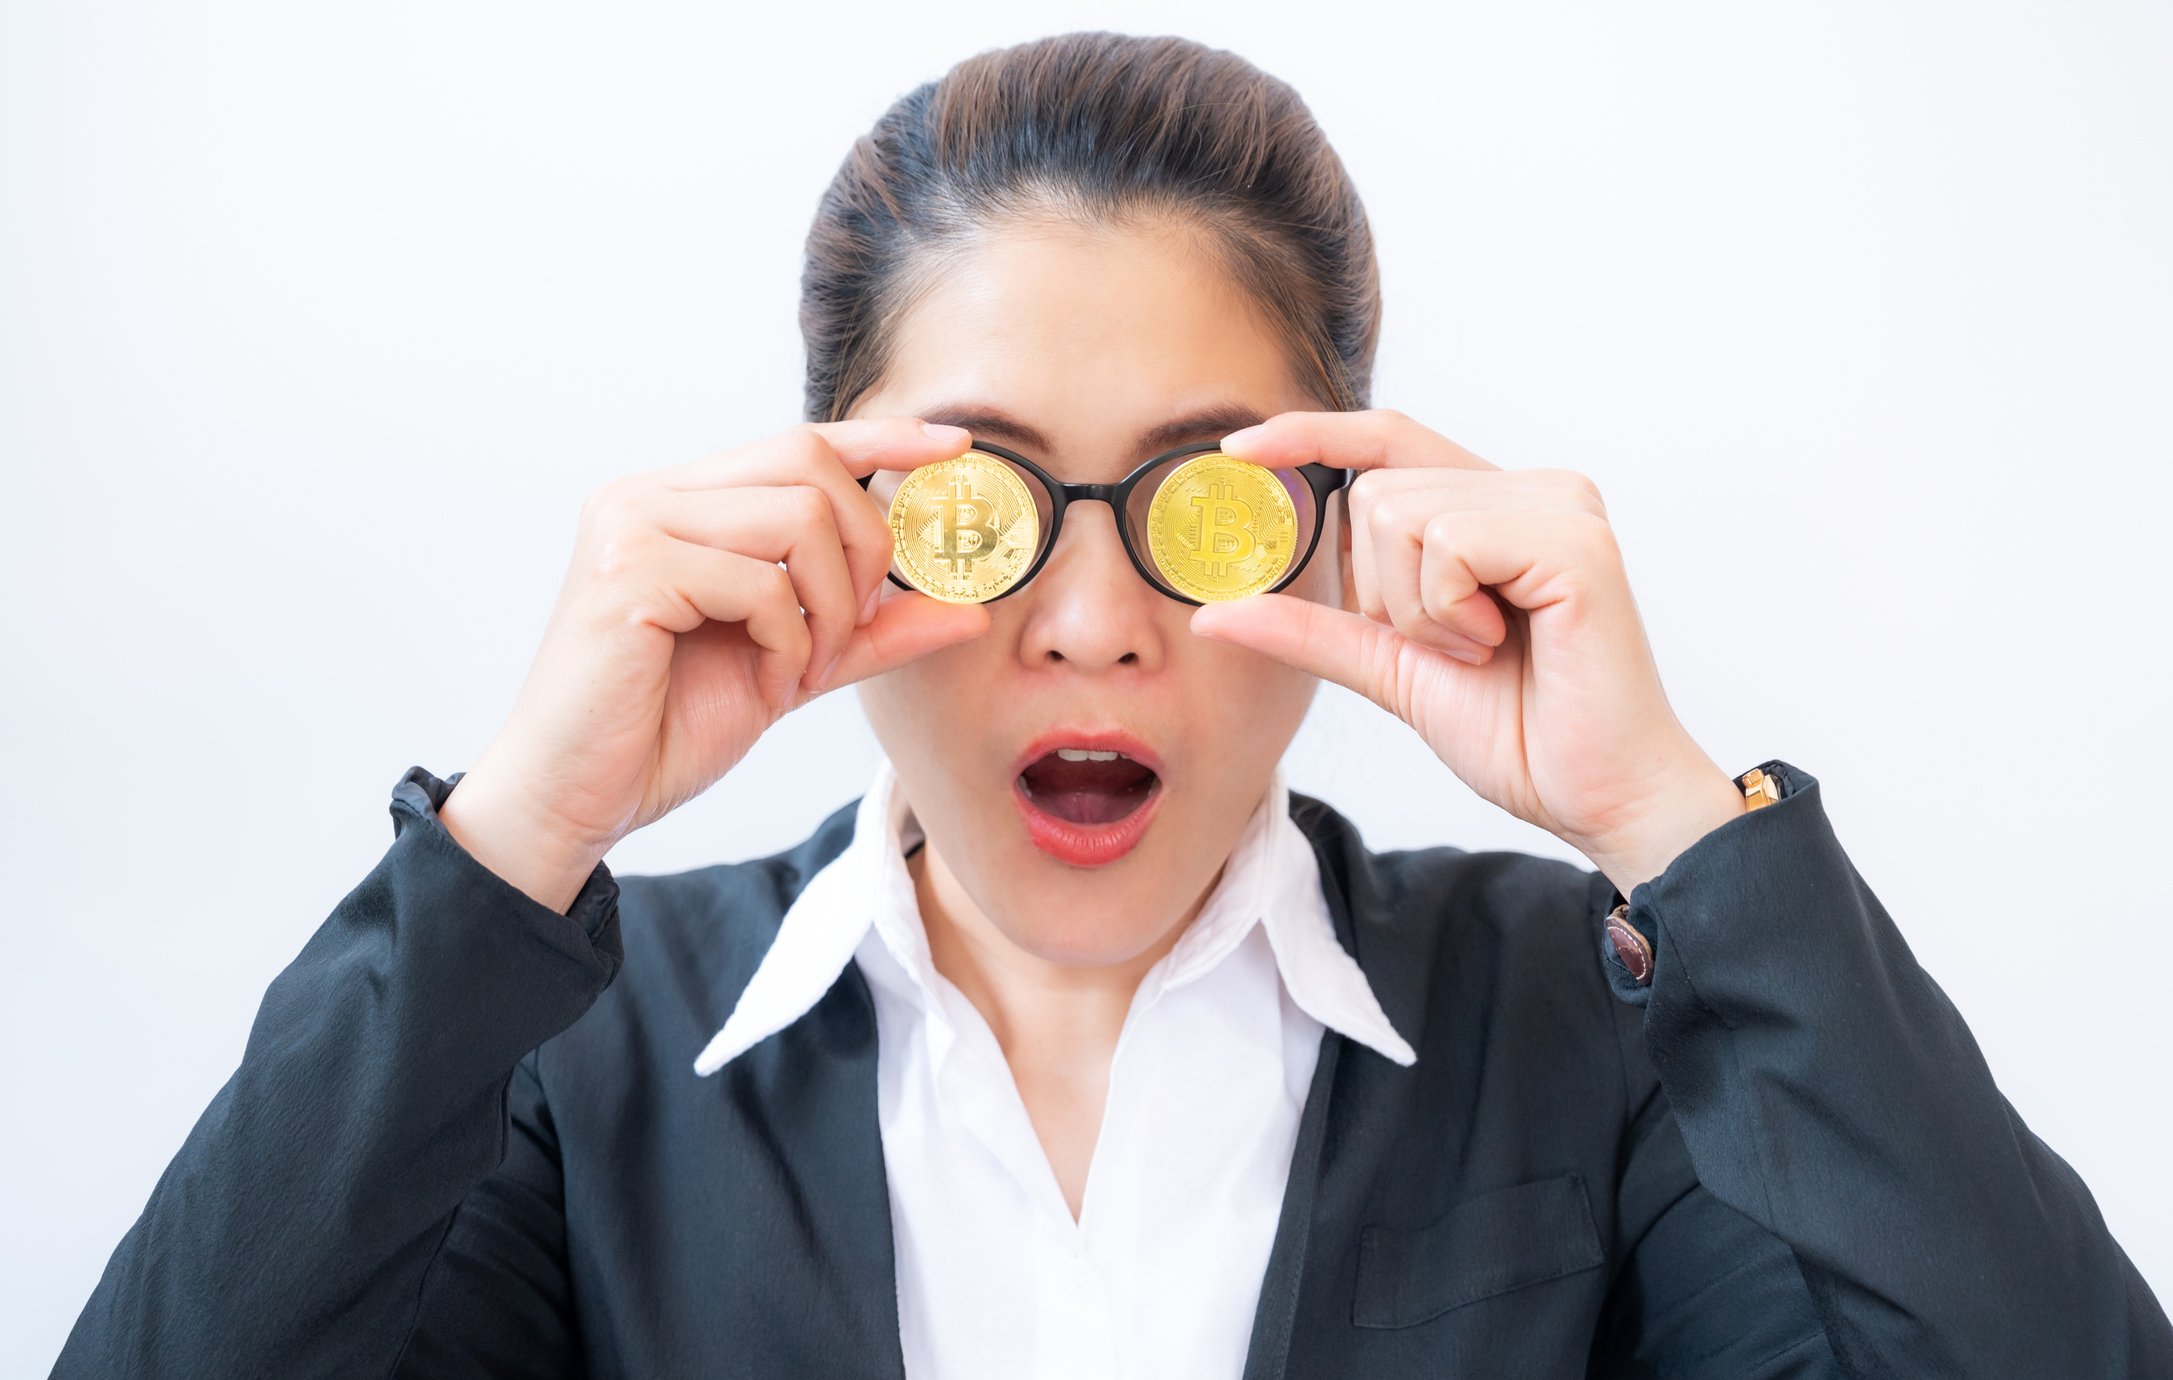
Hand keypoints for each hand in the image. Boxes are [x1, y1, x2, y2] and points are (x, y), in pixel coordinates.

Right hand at [440, 417, 990, 909]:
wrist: (576, 797)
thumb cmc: (662, 730)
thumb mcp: (792, 667)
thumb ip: (870, 632)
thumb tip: (967, 609)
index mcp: (682, 502)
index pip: (800, 441)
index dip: (884, 437)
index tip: (955, 445)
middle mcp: (650, 494)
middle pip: (809, 463)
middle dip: (862, 550)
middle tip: (848, 630)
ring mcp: (633, 524)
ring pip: (795, 518)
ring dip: (827, 606)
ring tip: (800, 668)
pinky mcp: (627, 571)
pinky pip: (759, 582)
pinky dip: (787, 640)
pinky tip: (767, 684)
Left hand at [1188, 408, 1743, 895]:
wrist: (1599, 798)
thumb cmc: (1521, 733)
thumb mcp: (1392, 669)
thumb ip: (1314, 631)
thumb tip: (1214, 614)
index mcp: (1496, 505)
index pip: (1387, 439)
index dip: (1311, 434)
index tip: (1239, 450)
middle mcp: (1533, 487)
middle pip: (1375, 488)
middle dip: (1381, 590)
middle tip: (1452, 648)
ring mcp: (1559, 504)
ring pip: (1400, 512)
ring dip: (1415, 609)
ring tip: (1482, 651)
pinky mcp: (1575, 539)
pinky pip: (1447, 542)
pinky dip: (1447, 611)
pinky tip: (1500, 646)